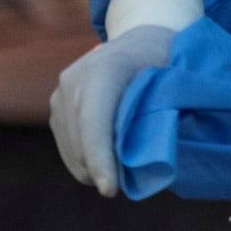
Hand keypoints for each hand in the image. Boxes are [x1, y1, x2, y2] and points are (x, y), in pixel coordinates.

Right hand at [48, 24, 174, 196]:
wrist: (139, 40)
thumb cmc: (164, 62)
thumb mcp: (174, 79)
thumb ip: (164, 113)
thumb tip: (155, 158)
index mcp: (105, 68)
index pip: (95, 120)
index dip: (100, 157)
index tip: (110, 190)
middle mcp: (74, 80)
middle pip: (81, 144)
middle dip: (105, 171)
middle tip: (135, 180)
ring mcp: (60, 94)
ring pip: (73, 153)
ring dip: (97, 170)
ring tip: (125, 168)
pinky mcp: (56, 108)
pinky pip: (68, 150)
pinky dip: (89, 163)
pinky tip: (110, 158)